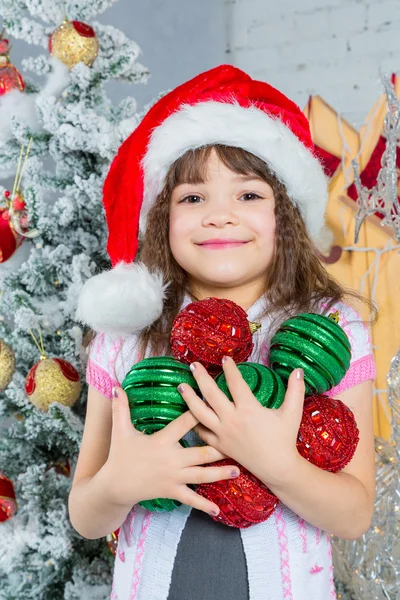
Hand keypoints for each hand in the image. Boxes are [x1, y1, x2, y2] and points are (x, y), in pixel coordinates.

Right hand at [102, 386, 240, 515]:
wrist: (115, 486)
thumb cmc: (120, 456)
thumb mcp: (120, 431)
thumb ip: (120, 408)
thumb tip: (115, 387)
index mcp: (162, 441)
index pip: (183, 424)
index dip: (197, 412)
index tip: (212, 403)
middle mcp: (171, 460)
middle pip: (200, 453)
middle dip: (219, 449)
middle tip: (238, 443)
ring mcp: (173, 478)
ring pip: (201, 476)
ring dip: (220, 474)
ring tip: (237, 471)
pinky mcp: (172, 491)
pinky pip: (191, 499)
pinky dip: (204, 506)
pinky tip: (218, 510)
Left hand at [177, 357, 305, 486]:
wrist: (277, 468)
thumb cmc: (285, 439)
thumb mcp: (293, 413)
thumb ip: (295, 390)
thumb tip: (298, 369)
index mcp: (248, 409)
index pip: (235, 383)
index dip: (230, 369)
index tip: (224, 358)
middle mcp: (232, 420)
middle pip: (211, 394)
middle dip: (201, 377)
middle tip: (193, 365)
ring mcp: (223, 433)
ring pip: (200, 413)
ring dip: (189, 398)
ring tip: (181, 386)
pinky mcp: (220, 445)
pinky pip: (202, 433)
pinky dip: (193, 422)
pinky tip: (188, 413)